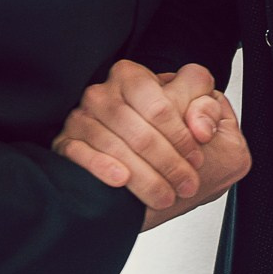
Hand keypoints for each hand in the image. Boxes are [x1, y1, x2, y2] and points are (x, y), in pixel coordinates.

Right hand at [56, 61, 243, 220]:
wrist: (136, 168)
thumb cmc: (166, 136)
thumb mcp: (197, 116)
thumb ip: (206, 109)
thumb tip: (201, 128)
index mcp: (133, 76)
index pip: (161, 106)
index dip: (183, 137)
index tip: (197, 159)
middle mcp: (102, 93)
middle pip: (140, 132)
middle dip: (169, 164)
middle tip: (187, 185)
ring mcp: (80, 118)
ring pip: (114, 147)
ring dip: (145, 178)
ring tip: (166, 197)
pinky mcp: (65, 142)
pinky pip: (79, 154)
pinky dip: (101, 167)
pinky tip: (122, 181)